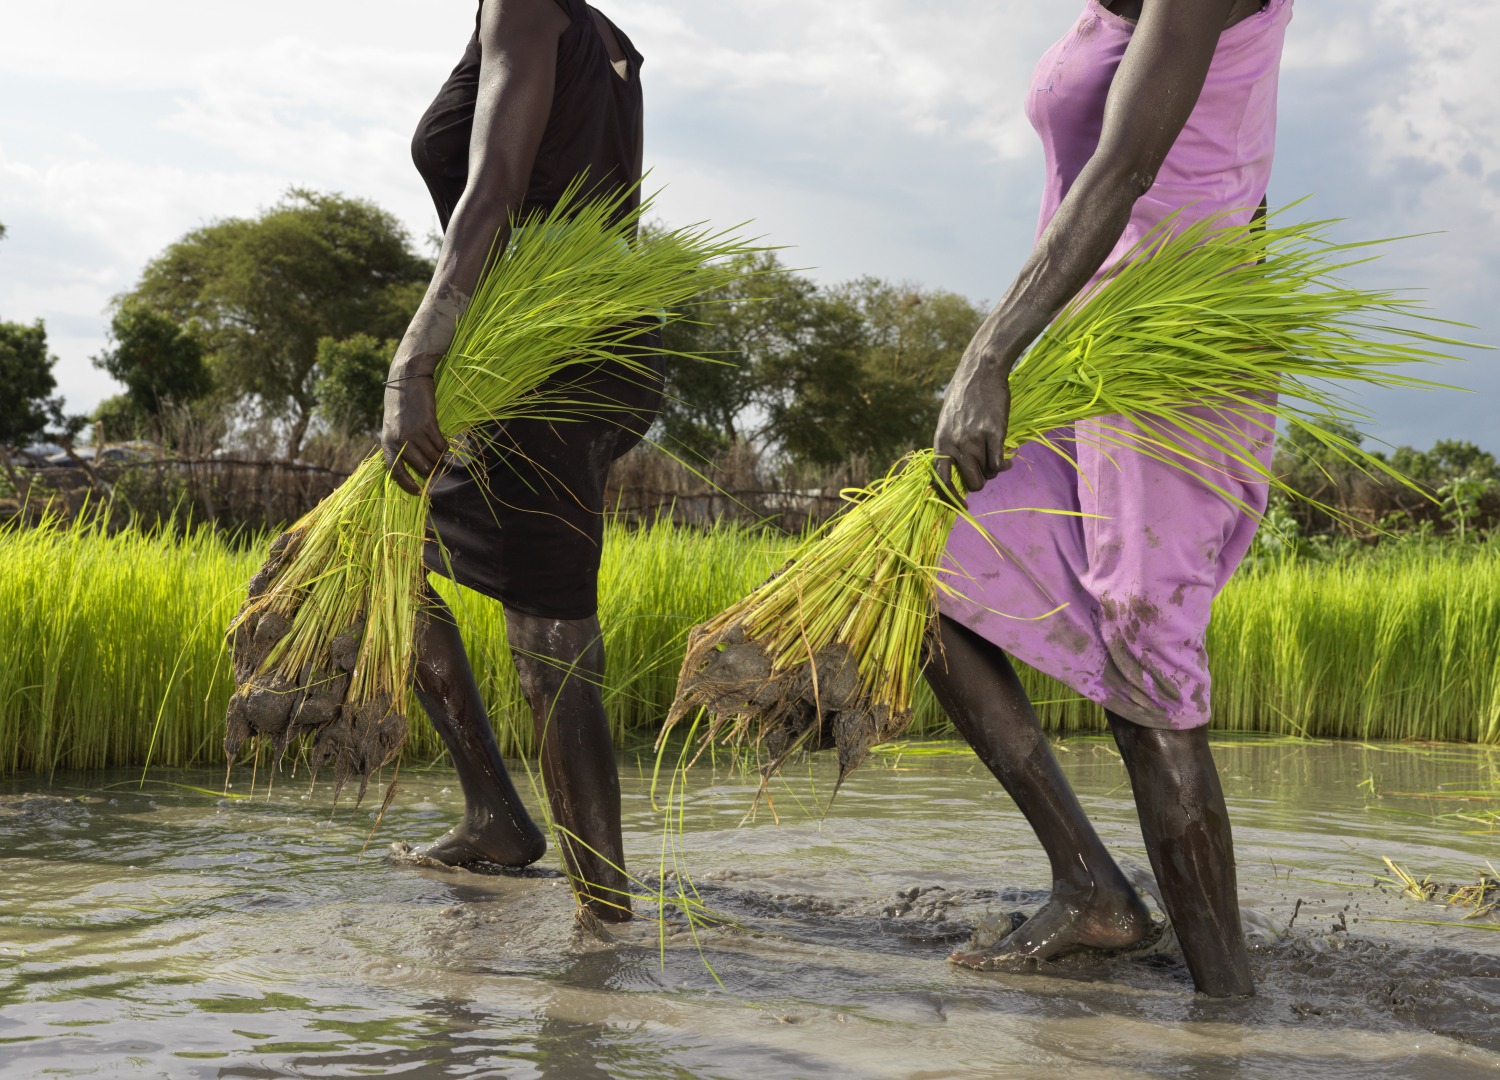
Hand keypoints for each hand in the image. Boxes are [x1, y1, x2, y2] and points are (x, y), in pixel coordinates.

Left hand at [381, 370, 446, 495]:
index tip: (418, 492)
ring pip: (434, 457)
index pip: (396, 471)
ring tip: (441, 451)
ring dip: (440, 457)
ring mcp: (414, 432)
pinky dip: (446, 447)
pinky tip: (445, 442)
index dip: (407, 484)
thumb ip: (399, 444)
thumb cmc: (400, 403)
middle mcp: (399, 440)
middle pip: (421, 467)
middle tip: (437, 465)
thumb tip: (414, 466)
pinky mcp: (428, 424)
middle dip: (431, 469)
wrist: (407, 378)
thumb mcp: (393, 425)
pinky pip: (441, 445)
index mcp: (387, 442)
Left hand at [933, 338, 1013, 497]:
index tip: (962, 505)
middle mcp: (956, 444)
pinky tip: (1009, 455)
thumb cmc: (964, 395)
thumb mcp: (947, 420)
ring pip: (988, 474)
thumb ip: (951, 444)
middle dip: (981, 480)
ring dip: (995, 470)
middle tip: (987, 468)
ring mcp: (975, 439)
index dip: (950, 498)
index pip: (941, 480)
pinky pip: (1000, 463)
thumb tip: (961, 469)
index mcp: (941, 442)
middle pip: (972, 483)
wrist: (981, 370)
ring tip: (999, 457)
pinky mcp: (994, 433)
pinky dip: (1005, 463)